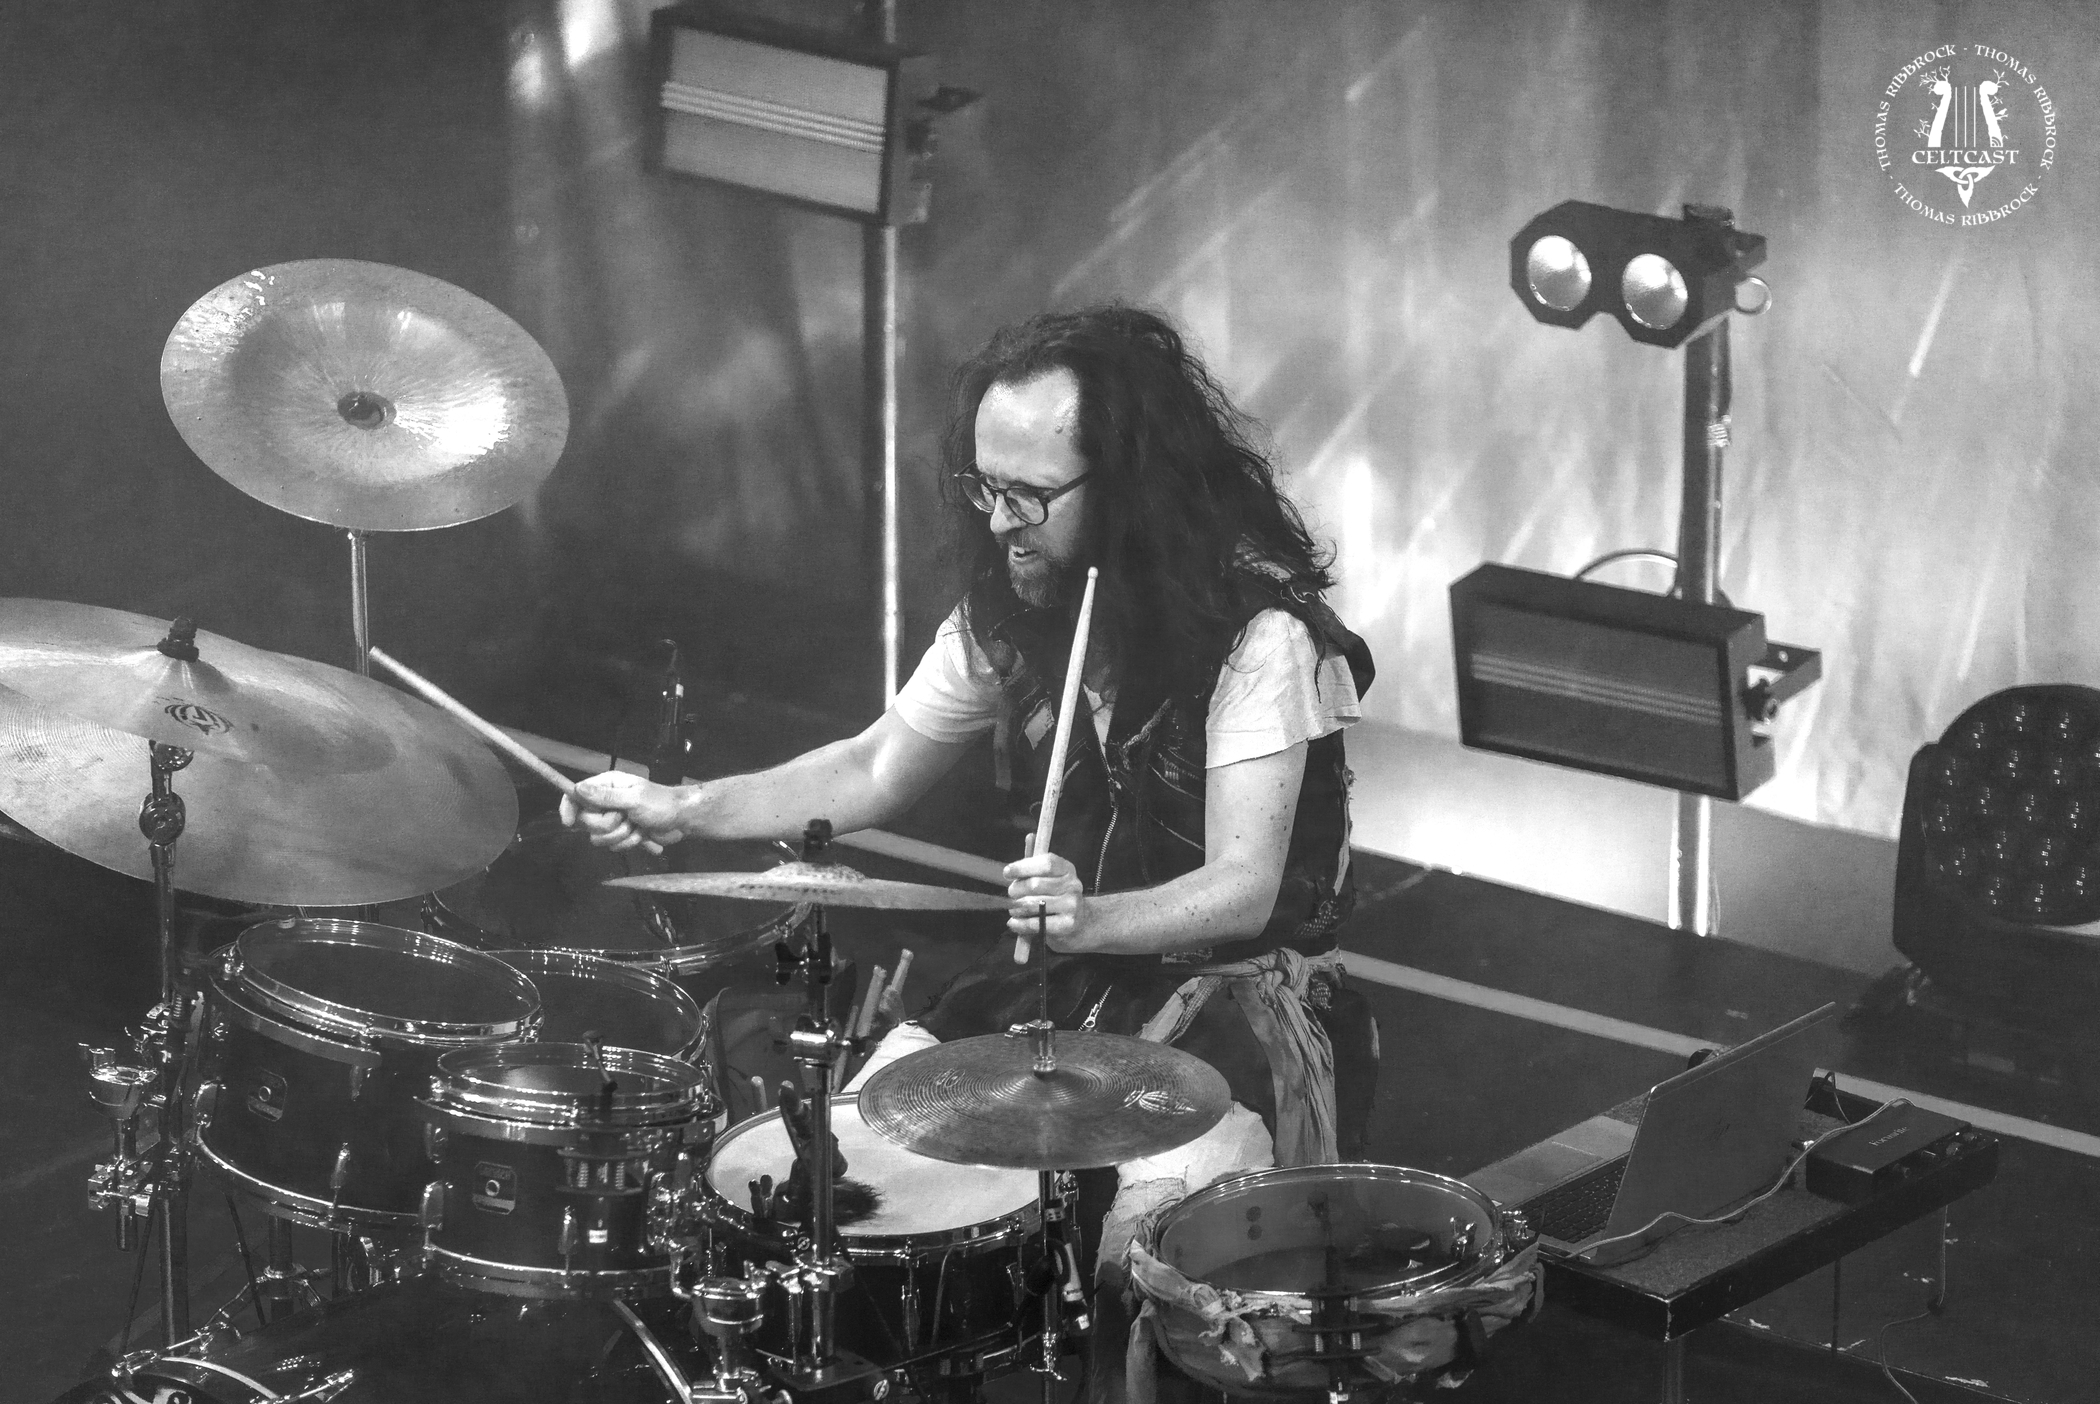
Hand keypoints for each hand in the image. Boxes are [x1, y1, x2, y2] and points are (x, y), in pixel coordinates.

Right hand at [559, 772, 684, 853]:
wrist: (681, 820)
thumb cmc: (660, 804)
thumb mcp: (633, 799)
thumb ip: (605, 797)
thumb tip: (578, 789)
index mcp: (606, 786)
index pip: (575, 795)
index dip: (568, 808)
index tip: (569, 823)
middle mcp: (606, 802)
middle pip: (586, 822)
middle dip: (608, 825)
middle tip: (625, 818)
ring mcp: (613, 820)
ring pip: (599, 838)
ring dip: (622, 835)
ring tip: (637, 826)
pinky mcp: (621, 834)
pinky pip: (613, 846)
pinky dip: (629, 843)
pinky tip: (642, 835)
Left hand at [1005, 835, 1089, 951]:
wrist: (1080, 921)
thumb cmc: (1056, 895)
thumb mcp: (1049, 876)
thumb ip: (1036, 860)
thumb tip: (1029, 836)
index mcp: (1067, 869)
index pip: (1045, 863)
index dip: (1023, 866)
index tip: (1007, 872)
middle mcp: (1073, 885)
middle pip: (1035, 885)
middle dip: (1016, 890)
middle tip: (1012, 894)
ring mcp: (1072, 905)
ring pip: (1033, 905)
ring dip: (1016, 908)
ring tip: (1014, 909)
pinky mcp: (1068, 924)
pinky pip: (1036, 923)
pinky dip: (1020, 924)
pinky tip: (1015, 922)